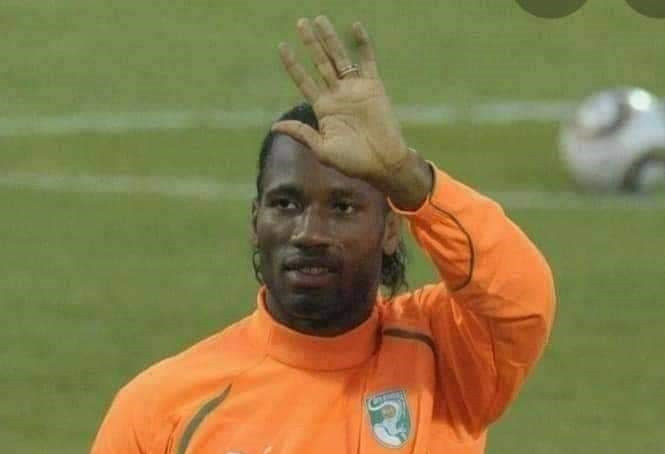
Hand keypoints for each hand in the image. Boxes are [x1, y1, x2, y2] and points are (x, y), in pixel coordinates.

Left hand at [273, 16, 431, 208]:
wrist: (382, 163)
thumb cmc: (353, 162)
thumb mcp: (322, 149)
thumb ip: (301, 133)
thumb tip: (274, 127)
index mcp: (323, 108)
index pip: (304, 81)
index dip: (293, 64)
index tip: (282, 46)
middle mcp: (337, 95)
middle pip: (320, 63)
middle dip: (311, 43)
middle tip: (301, 23)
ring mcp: (355, 89)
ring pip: (340, 58)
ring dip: (330, 39)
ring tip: (319, 20)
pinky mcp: (373, 87)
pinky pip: (367, 61)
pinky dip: (362, 44)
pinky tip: (354, 27)